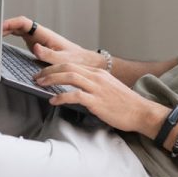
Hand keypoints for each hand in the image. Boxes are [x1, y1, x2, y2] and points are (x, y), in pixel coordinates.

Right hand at [2, 16, 102, 68]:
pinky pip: (20, 36)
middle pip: (18, 25)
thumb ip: (50, 54)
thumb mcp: (64, 59)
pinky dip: (10, 37)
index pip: (24, 23)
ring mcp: (37, 39)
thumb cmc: (77, 60)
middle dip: (4, 26)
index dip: (11, 23)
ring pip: (18, 30)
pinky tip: (1, 41)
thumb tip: (35, 47)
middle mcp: (40, 34)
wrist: (84, 62)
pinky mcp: (36, 45)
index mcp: (45, 35)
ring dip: (5, 30)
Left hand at [35, 60, 167, 134]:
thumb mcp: (108, 88)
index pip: (72, 64)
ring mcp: (97, 88)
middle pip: (67, 67)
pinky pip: (75, 95)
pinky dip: (61, 97)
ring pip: (69, 77)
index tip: (43, 72)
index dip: (54, 67)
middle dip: (49, 71)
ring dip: (51, 80)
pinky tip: (52, 101)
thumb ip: (93, 86)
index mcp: (98, 72)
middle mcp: (96, 76)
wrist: (141, 112)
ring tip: (39, 84)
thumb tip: (76, 89)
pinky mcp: (97, 101)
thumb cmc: (125, 104)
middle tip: (36, 76)